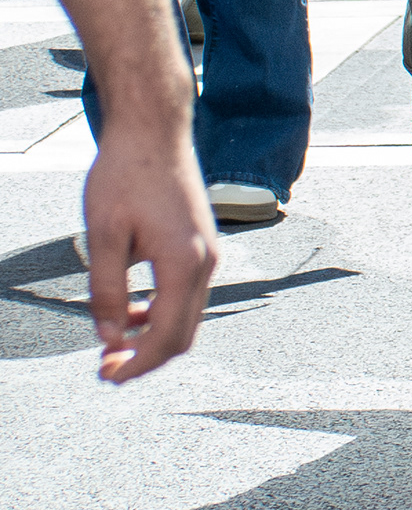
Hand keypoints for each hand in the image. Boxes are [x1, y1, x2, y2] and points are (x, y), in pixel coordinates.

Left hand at [81, 124, 215, 383]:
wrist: (154, 133)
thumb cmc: (126, 175)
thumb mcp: (104, 236)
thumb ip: (107, 292)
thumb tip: (109, 337)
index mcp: (184, 262)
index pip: (167, 336)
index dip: (137, 364)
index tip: (107, 376)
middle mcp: (206, 262)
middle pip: (184, 334)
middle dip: (146, 357)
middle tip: (106, 368)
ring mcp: (209, 253)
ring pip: (187, 316)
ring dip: (153, 337)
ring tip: (114, 342)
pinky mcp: (202, 245)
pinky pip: (187, 294)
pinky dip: (162, 314)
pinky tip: (132, 311)